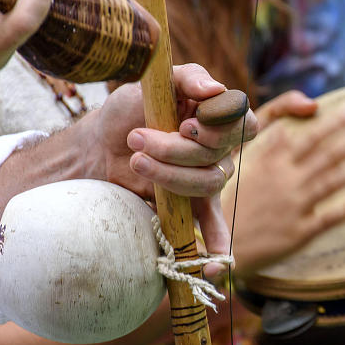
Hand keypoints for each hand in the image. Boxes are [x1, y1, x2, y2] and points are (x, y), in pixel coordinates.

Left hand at [86, 63, 258, 274]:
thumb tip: (217, 90)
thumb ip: (189, 78)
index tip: (184, 125)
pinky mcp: (194, 207)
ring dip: (169, 175)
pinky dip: (219, 249)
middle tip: (136, 139)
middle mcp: (223, 150)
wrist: (99, 147)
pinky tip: (215, 267)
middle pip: (218, 155)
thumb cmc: (130, 110)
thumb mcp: (155, 84)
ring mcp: (210, 180)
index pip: (245, 123)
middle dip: (174, 150)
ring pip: (208, 183)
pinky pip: (217, 230)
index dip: (219, 128)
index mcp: (220, 117)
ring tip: (136, 162)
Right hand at [225, 95, 344, 273]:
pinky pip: (329, 218)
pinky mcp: (298, 233)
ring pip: (332, 182)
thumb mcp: (242, 153)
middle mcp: (284, 181)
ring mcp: (293, 207)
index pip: (309, 136)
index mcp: (271, 161)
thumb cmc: (232, 194)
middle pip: (327, 155)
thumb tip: (302, 109)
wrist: (218, 243)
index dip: (334, 123)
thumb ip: (270, 123)